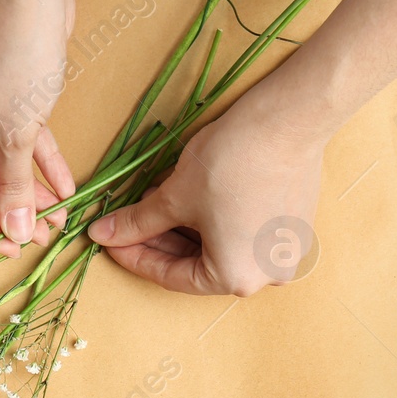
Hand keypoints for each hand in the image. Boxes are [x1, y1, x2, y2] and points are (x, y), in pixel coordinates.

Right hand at [0, 0, 76, 258]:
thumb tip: (17, 232)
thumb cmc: (14, 56)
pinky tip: (64, 185)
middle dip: (11, 208)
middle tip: (42, 235)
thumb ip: (14, 188)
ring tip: (60, 215)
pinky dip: (36, 159)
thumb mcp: (15, 134)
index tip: (12, 249)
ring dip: (28, 187)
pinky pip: (12, 136)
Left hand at [86, 86, 324, 295]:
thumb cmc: (230, 162)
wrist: (288, 119)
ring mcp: (283, 253)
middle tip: (129, 221)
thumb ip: (137, 223)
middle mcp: (265, 276)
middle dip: (160, 240)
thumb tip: (103, 235)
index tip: (112, 242)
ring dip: (184, 229)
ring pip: (220, 247)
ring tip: (155, 201)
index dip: (135, 257)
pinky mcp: (293, 228)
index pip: (172, 277)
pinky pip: (243, 233)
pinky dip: (213, 221)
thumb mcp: (174, 197)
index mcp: (235, 279)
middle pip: (198, 264)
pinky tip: (188, 197)